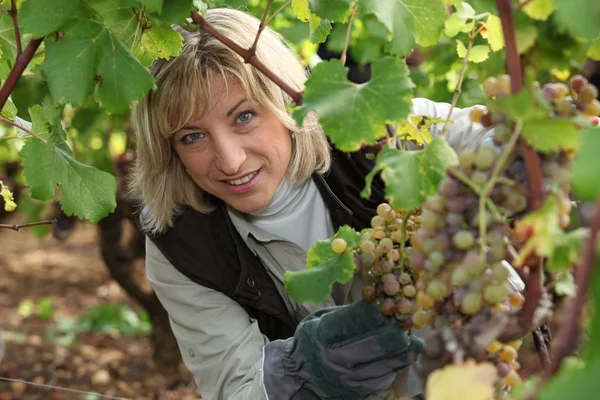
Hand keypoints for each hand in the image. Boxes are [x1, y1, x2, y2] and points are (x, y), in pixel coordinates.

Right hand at [263, 300, 424, 399]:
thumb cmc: (314, 338)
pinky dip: (396, 367)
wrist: (299, 374)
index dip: (373, 313)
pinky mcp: (357, 392)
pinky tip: (401, 356)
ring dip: (403, 352)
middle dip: (395, 334)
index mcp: (323, 335)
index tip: (388, 303)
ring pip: (384, 365)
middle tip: (406, 325)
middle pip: (373, 345)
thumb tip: (379, 305)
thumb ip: (347, 313)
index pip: (352, 322)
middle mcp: (334, 358)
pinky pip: (384, 379)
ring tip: (414, 341)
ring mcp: (347, 378)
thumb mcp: (320, 319)